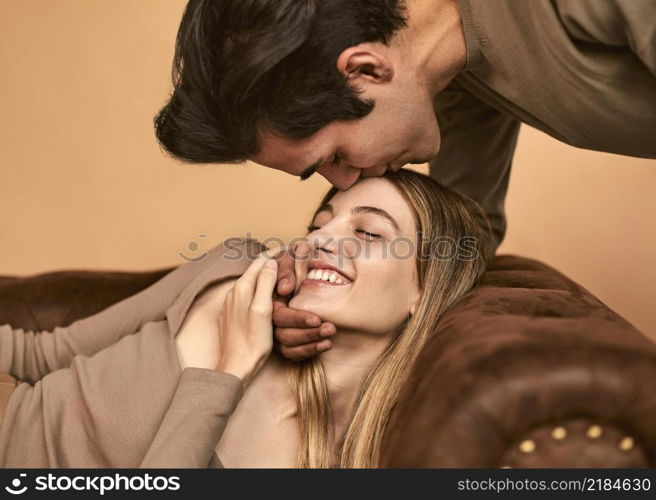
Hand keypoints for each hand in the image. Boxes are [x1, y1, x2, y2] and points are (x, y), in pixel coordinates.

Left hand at [215, 255, 277, 386]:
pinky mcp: (230, 317)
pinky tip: (264, 297)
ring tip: (278, 275)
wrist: (236, 366)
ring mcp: (229, 306)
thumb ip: (265, 283)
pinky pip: (244, 297)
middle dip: (269, 263)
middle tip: (286, 258)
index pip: (260, 262)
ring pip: (249, 284)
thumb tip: (270, 262)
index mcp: (242, 289)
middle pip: (253, 271)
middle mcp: (233, 294)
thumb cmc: (253, 341)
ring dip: (263, 277)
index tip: (289, 248)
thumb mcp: (263, 309)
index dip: (275, 253)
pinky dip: (256, 291)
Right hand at [271, 245, 335, 360]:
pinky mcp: (284, 341)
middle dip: (308, 333)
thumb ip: (285, 271)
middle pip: (283, 335)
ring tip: (329, 338)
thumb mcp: (285, 259)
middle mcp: (268, 319)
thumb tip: (285, 290)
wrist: (290, 265)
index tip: (317, 318)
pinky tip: (325, 345)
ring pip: (287, 348)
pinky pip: (293, 353)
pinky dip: (309, 351)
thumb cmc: (288, 261)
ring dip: (310, 344)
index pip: (279, 316)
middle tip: (330, 329)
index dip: (297, 318)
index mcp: (266, 301)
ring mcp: (275, 331)